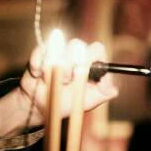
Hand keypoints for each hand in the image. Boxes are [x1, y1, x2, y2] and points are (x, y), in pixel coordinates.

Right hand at [0, 39, 118, 136]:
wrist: (43, 106)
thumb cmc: (69, 102)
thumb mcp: (89, 101)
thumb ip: (104, 92)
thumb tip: (111, 85)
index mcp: (92, 61)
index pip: (97, 49)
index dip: (92, 58)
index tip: (85, 71)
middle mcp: (76, 52)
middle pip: (77, 45)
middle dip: (72, 65)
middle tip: (68, 81)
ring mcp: (58, 50)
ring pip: (58, 49)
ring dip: (55, 68)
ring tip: (54, 81)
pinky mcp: (40, 52)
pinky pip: (40, 52)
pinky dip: (39, 67)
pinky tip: (40, 77)